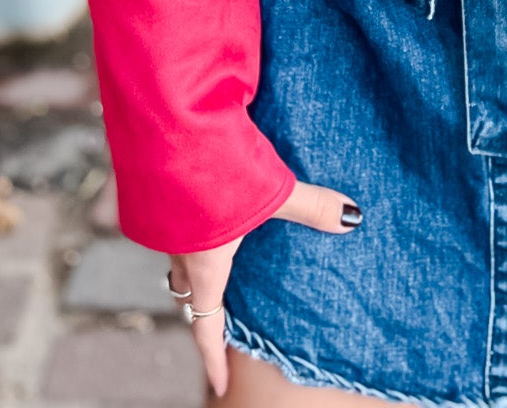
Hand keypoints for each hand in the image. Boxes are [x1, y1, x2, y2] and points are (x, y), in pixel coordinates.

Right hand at [168, 180, 360, 398]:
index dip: (214, 358)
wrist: (168, 125)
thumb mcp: (274, 191)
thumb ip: (312, 207)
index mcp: (204, 264)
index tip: (221, 386)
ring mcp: (161, 224)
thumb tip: (353, 218)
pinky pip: (170, 229)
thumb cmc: (219, 169)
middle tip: (219, 317)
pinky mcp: (154, 196)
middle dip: (202, 308)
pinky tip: (199, 212)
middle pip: (188, 292)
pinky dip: (185, 231)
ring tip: (213, 263)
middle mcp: (177, 250)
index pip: (206, 325)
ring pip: (176, 257)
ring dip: (193, 265)